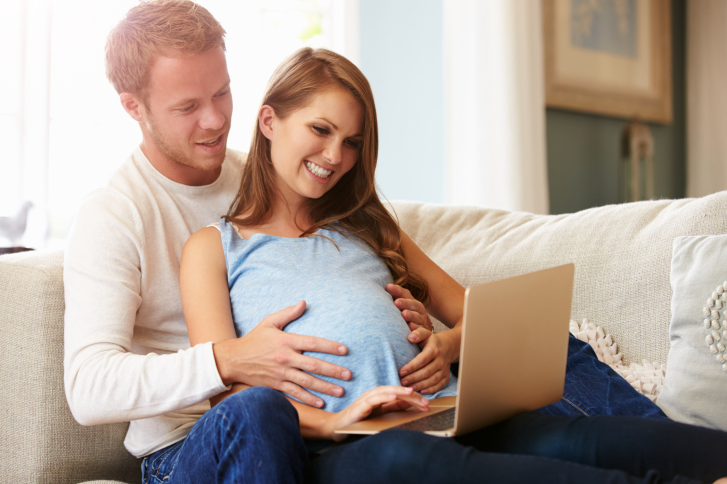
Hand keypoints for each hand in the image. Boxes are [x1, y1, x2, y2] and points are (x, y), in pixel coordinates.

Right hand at [213, 301, 351, 407]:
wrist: (233, 360)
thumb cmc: (253, 339)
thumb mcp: (269, 322)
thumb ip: (288, 313)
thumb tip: (304, 302)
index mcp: (286, 341)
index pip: (313, 343)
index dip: (330, 346)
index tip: (345, 350)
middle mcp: (285, 358)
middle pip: (314, 365)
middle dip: (333, 371)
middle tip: (349, 375)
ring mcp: (281, 373)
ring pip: (307, 382)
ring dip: (325, 387)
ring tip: (341, 391)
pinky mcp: (276, 385)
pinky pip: (295, 393)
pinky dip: (308, 399)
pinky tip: (321, 403)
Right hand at [327, 386, 429, 440]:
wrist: (338, 427)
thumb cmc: (360, 421)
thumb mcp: (381, 414)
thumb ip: (394, 407)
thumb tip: (411, 402)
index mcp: (380, 396)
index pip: (400, 394)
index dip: (414, 398)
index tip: (427, 404)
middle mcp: (374, 394)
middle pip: (395, 391)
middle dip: (411, 395)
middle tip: (425, 401)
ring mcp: (366, 399)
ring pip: (386, 392)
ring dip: (399, 392)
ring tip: (412, 393)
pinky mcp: (360, 406)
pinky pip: (373, 400)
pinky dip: (383, 397)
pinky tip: (393, 397)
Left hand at [386, 284, 432, 341]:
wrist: (424, 336)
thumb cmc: (409, 319)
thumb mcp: (404, 308)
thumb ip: (395, 299)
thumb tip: (382, 289)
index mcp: (413, 303)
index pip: (406, 294)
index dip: (397, 290)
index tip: (388, 287)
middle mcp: (419, 311)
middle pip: (414, 304)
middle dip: (405, 303)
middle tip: (396, 302)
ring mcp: (422, 322)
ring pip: (418, 317)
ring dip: (411, 315)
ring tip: (404, 314)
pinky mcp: (424, 334)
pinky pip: (422, 331)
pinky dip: (417, 330)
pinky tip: (411, 327)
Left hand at [398, 329, 458, 394]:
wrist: (447, 347)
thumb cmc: (430, 342)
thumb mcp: (425, 334)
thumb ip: (418, 333)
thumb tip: (410, 337)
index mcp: (434, 350)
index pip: (422, 360)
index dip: (411, 367)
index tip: (401, 372)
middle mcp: (441, 360)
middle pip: (426, 372)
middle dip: (413, 378)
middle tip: (402, 382)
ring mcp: (444, 369)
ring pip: (433, 380)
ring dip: (420, 385)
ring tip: (409, 388)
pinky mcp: (446, 376)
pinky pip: (440, 385)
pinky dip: (431, 390)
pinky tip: (422, 391)